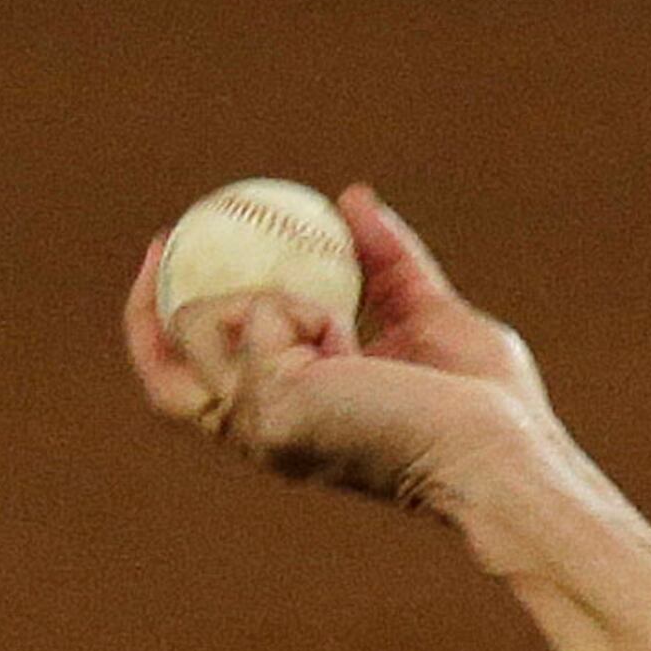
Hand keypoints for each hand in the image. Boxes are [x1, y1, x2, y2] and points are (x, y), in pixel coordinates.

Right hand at [121, 182, 560, 521]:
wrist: (504, 451)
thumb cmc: (488, 408)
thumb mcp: (430, 315)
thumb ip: (388, 264)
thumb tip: (352, 199)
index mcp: (291, 425)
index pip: (196, 388)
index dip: (166, 324)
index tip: (172, 251)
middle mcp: (263, 439)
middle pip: (162, 380)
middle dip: (147, 307)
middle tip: (167, 238)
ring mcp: (261, 429)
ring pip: (205, 329)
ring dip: (271, 297)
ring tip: (343, 330)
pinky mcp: (272, 407)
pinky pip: (261, 313)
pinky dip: (307, 309)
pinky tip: (352, 348)